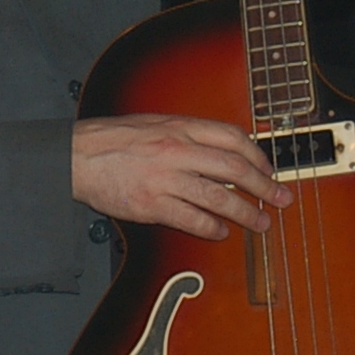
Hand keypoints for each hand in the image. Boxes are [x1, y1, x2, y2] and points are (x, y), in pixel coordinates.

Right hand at [70, 112, 292, 238]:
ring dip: (245, 213)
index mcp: (178, 126)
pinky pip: (191, 219)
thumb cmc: (111, 140)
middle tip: (281, 199)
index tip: (268, 169)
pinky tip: (220, 232)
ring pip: (217, 198)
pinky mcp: (151, 204)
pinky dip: (212, 228)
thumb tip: (222, 152)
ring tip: (260, 223)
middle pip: (234, 168)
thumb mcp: (154, 123)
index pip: (232, 137)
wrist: (73, 157)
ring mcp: (164, 178)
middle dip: (264, 186)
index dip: (258, 155)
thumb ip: (187, 134)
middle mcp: (175, 150)